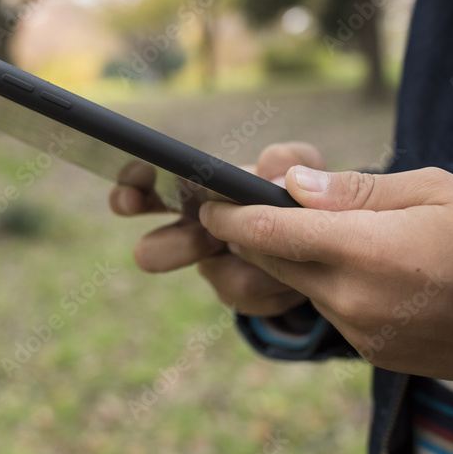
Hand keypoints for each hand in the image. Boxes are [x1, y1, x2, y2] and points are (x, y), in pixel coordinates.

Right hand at [109, 142, 324, 316]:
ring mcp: (214, 266)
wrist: (324, 243)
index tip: (131, 196)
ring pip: (215, 275)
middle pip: (152, 250)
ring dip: (250, 261)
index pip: (142, 186)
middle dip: (174, 248)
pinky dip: (279, 282)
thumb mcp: (300, 164)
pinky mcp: (239, 296)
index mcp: (193, 189)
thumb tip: (270, 173)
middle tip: (208, 239)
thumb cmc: (296, 192)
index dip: (128, 190)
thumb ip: (288, 156)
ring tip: (282, 246)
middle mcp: (193, 231)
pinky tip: (296, 271)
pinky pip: (249, 296)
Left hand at [198, 165, 452, 380]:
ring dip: (295, 263)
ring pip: (301, 288)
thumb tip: (290, 184)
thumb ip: (352, 190)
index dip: (231, 218)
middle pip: (275, 263)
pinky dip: (328, 288)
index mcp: (363, 250)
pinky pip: (331, 312)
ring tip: (319, 236)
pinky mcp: (372, 351)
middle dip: (253, 238)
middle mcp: (352, 297)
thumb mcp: (426, 191)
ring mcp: (360, 330)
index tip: (209, 207)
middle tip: (241, 215)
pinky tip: (356, 270)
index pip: (270, 232)